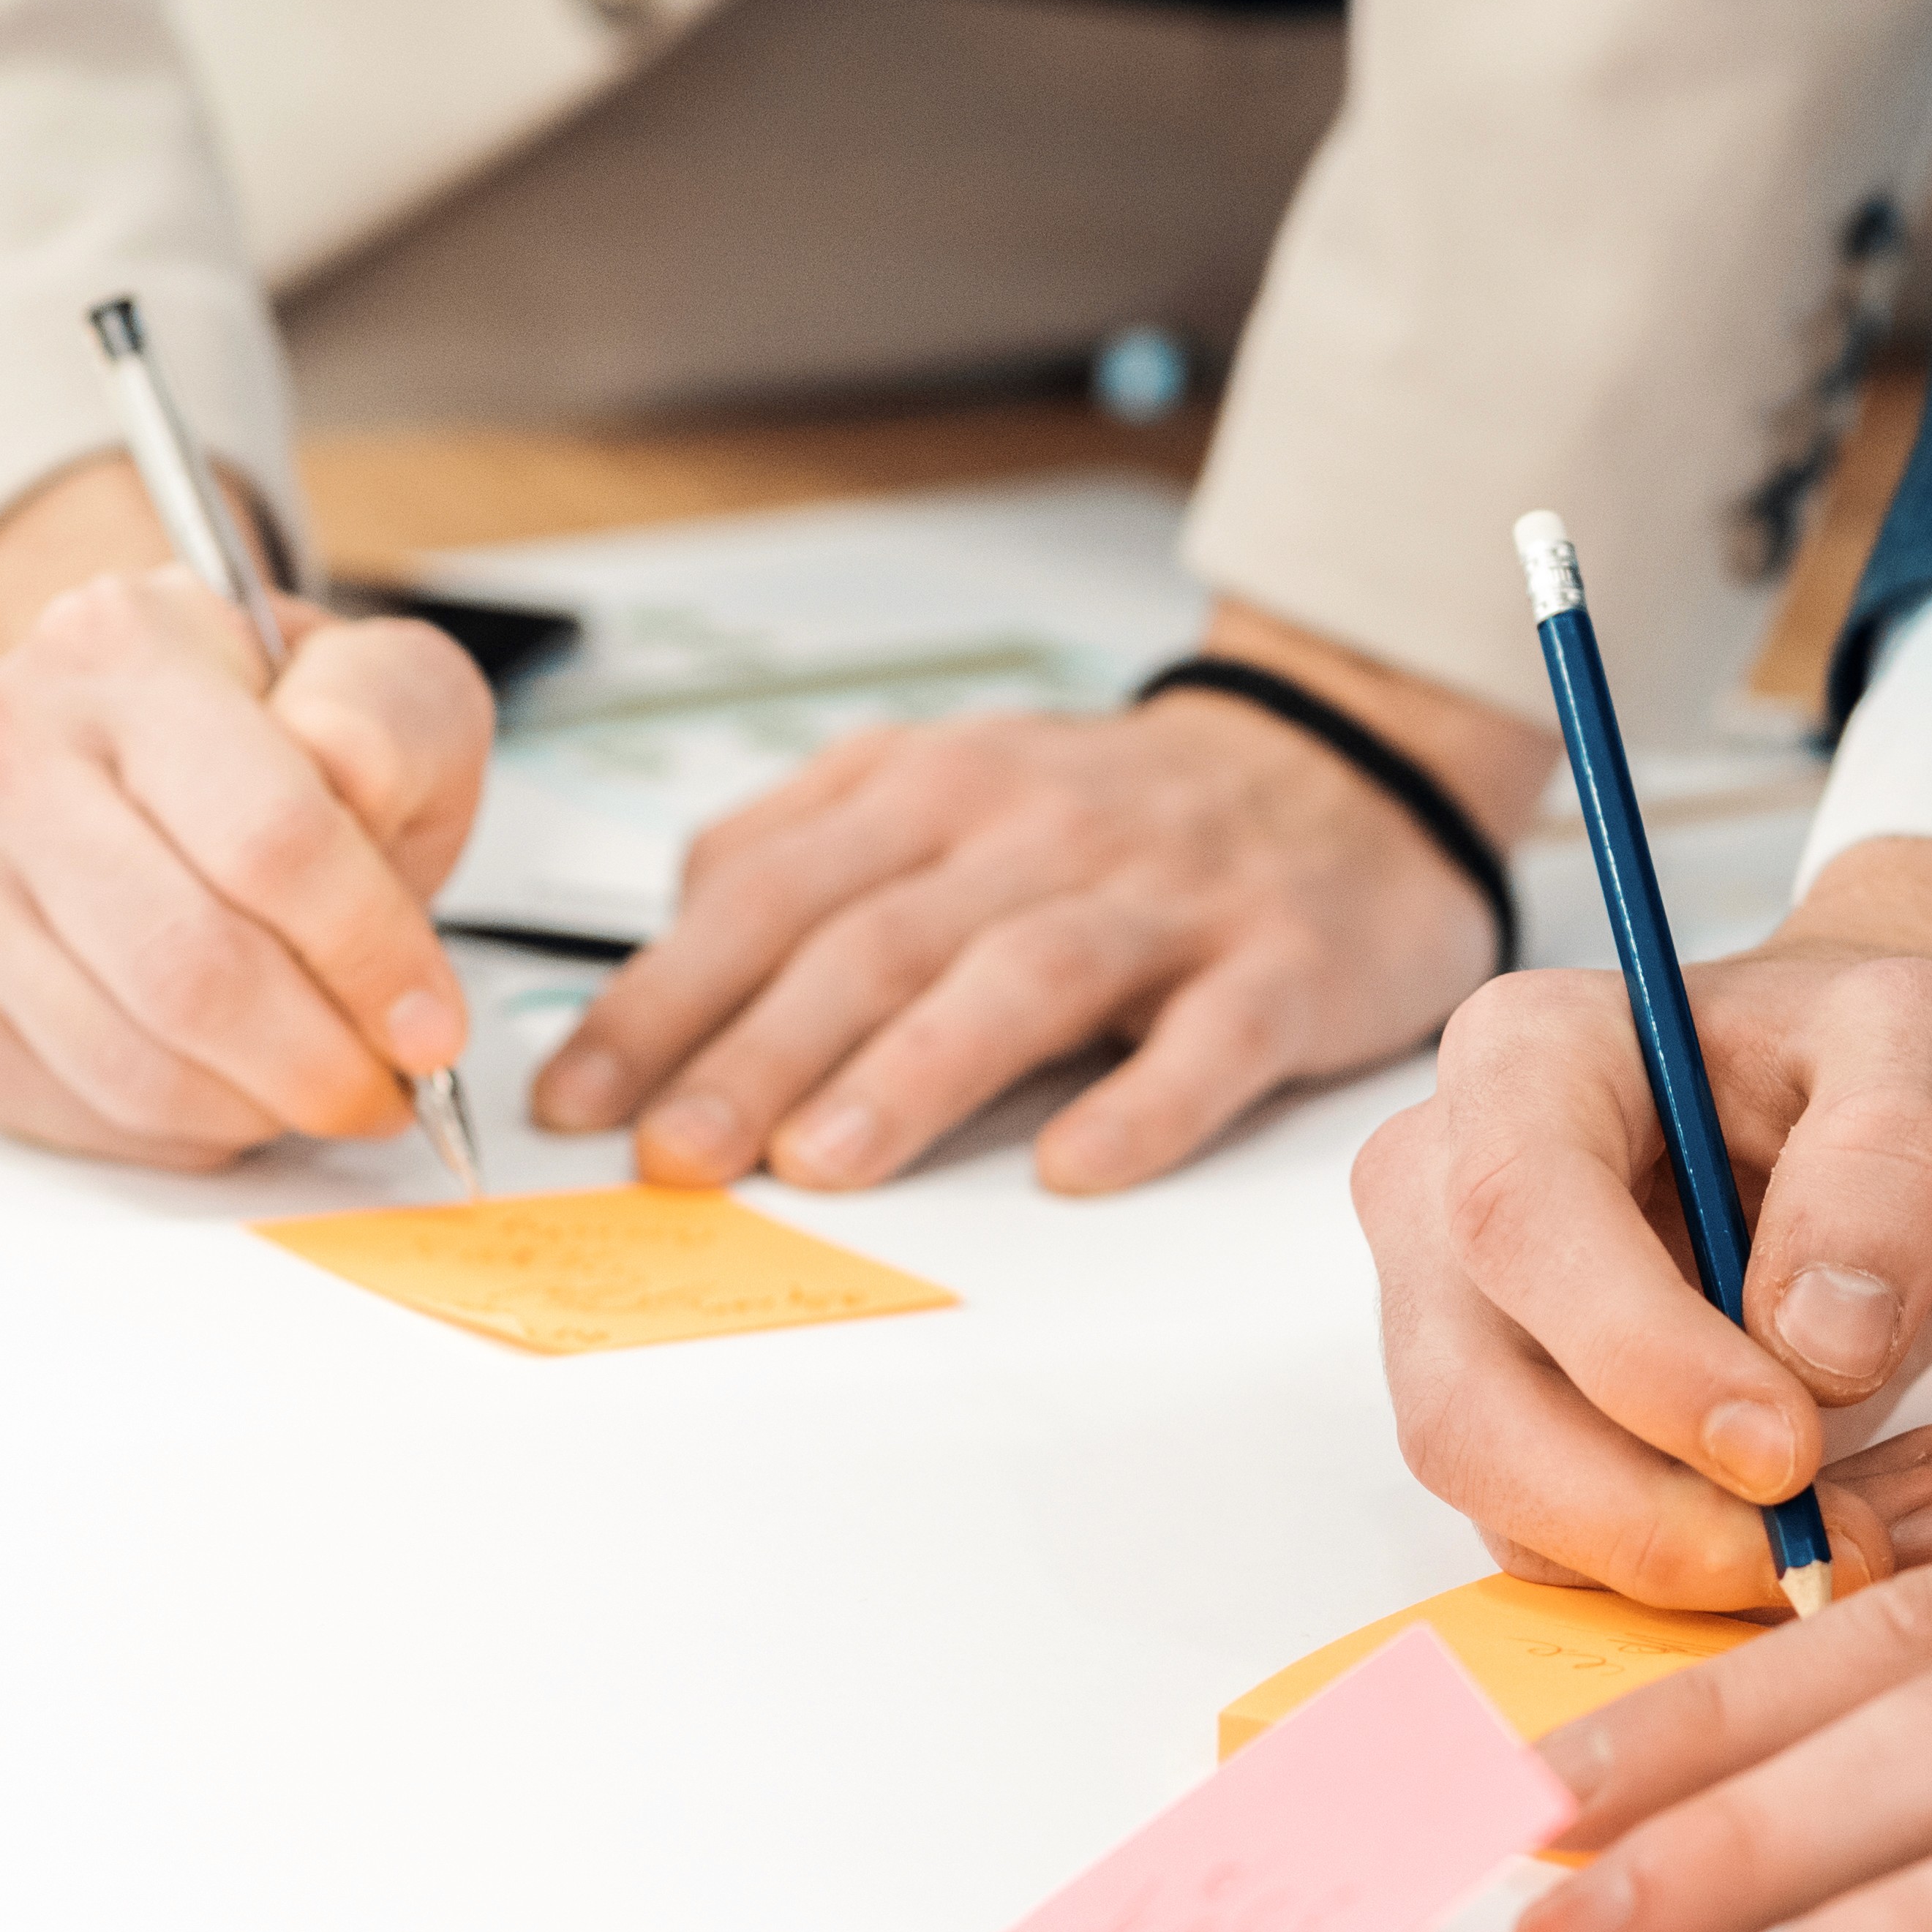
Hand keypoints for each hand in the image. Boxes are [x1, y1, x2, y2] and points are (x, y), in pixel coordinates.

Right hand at [0, 459, 487, 1165]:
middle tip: (388, 1085)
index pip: (269, 838)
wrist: (136, 740)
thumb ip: (386, 724)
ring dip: (260, 1106)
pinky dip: (186, 1131)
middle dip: (319, 1059)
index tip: (431, 1020)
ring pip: (128, 1059)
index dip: (370, 952)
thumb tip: (358, 805)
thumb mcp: (375, 678)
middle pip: (188, 967)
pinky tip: (238, 1088)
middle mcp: (3, 756)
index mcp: (120, 649)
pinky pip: (76, 1110)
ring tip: (324, 1085)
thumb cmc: (272, 721)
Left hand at [535, 601, 1551, 1193]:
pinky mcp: (1282, 967)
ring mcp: (1167, 899)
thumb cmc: (1121, 812)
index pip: (771, 889)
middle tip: (676, 1151)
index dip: (666, 994)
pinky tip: (1080, 1166)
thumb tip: (671, 942)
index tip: (583, 1095)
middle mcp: (1040, 831)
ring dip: (915, 1073)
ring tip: (824, 1162)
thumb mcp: (947, 784)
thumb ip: (806, 848)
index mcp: (938, 789)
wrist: (1348, 766)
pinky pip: (1211, 1040)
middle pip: (879, 937)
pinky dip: (1145, 1104)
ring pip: (1024, 977)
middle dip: (759, 1048)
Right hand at [1355, 837, 1931, 1610]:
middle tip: (1840, 1550)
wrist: (1889, 1106)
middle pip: (1473, 1410)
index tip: (1789, 1447)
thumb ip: (1888, 1164)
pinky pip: (1591, 1557)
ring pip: (1523, 1518)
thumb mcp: (1930, 1044)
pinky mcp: (1526, 1437)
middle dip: (1653, 1520)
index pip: (1519, 1221)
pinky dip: (1728, 1579)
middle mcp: (1449, 1199)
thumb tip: (1818, 1345)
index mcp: (1524, 1060)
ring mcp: (1469, 1332)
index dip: (1639, 1356)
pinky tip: (1874, 1520)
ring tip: (1907, 1523)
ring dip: (1713, 1568)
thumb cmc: (1886, 1050)